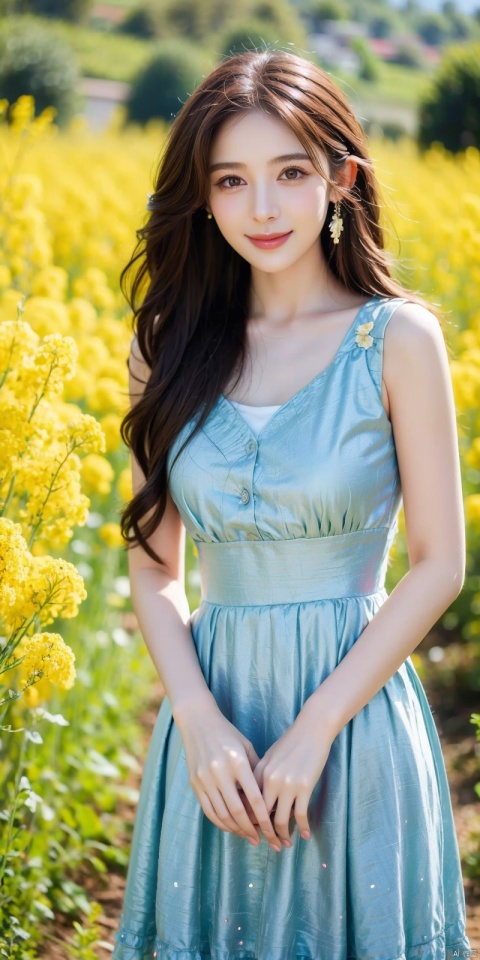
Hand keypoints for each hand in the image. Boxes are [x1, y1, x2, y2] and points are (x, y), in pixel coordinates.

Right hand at [177, 707, 283, 847]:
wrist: (198, 721)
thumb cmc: (227, 733)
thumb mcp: (246, 746)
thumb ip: (256, 770)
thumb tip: (267, 797)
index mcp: (237, 761)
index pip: (253, 797)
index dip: (263, 818)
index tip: (271, 831)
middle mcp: (220, 772)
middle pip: (237, 810)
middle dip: (250, 829)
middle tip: (260, 840)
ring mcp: (205, 778)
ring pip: (221, 813)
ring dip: (235, 829)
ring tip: (246, 836)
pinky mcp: (194, 783)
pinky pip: (208, 809)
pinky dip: (219, 822)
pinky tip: (229, 827)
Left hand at [251, 712, 333, 844]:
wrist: (312, 729)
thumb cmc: (290, 742)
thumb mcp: (270, 756)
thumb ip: (260, 775)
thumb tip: (254, 797)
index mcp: (259, 772)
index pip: (249, 804)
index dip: (250, 821)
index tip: (253, 832)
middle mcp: (270, 780)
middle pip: (262, 816)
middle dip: (264, 834)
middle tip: (268, 846)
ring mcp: (287, 785)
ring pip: (280, 819)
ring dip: (282, 836)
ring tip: (285, 845)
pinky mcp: (305, 787)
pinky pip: (300, 815)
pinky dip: (302, 828)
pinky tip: (305, 835)